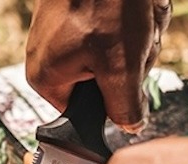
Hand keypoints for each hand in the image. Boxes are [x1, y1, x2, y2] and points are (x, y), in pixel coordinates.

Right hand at [25, 0, 171, 131]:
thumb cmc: (103, 3)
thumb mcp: (122, 67)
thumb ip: (125, 107)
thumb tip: (130, 128)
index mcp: (48, 79)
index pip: (86, 114)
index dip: (115, 100)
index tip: (127, 77)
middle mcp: (50, 58)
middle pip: (105, 83)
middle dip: (132, 63)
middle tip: (134, 38)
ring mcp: (63, 33)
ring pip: (116, 55)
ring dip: (138, 39)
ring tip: (135, 17)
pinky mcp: (79, 13)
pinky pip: (115, 29)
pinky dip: (133, 19)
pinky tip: (134, 7)